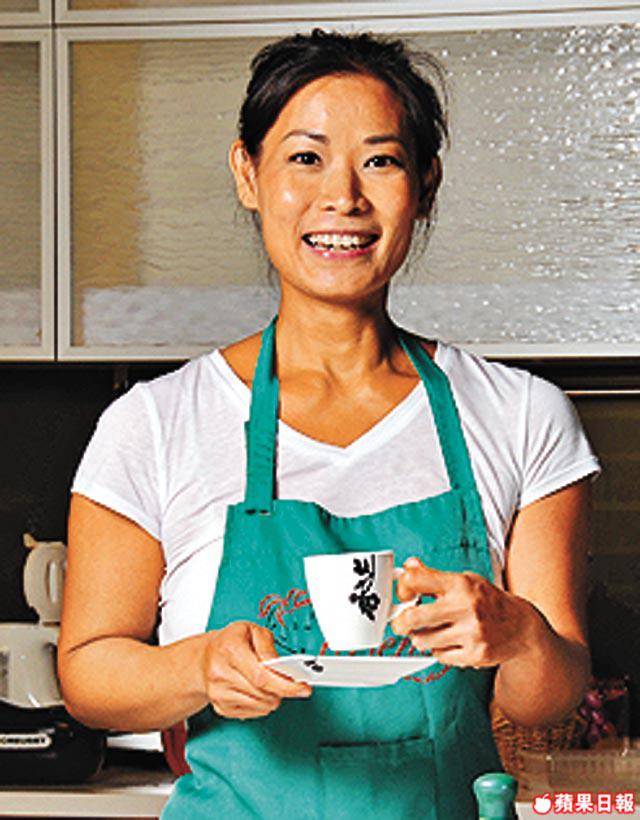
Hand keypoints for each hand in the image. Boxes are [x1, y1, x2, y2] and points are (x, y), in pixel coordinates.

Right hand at [201, 621, 311, 718]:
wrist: (204, 658)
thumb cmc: (230, 642)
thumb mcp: (251, 630)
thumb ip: (268, 646)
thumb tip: (281, 666)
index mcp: (229, 649)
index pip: (262, 676)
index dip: (286, 685)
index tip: (303, 688)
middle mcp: (220, 673)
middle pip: (263, 693)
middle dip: (283, 689)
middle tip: (289, 680)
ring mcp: (219, 694)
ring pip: (261, 706)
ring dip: (272, 696)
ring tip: (267, 681)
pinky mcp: (221, 708)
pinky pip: (254, 713)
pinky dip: (262, 703)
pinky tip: (256, 689)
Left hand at [391, 557, 537, 667]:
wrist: (521, 627)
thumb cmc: (487, 601)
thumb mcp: (464, 580)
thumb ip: (433, 576)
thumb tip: (408, 565)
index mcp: (459, 584)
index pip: (416, 579)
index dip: (402, 587)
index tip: (403, 596)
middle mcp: (465, 607)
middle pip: (413, 617)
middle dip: (400, 623)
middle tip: (400, 624)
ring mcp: (471, 633)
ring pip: (423, 640)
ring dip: (420, 638)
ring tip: (428, 632)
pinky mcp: (475, 655)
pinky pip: (440, 656)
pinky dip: (439, 651)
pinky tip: (449, 643)